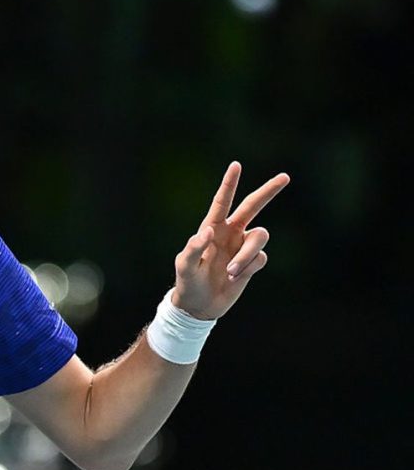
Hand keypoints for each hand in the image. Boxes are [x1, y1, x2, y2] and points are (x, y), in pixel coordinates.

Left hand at [171, 162, 289, 319]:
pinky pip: (260, 258)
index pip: (222, 201)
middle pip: (253, 206)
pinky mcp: (252, 263)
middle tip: (285, 177)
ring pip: (260, 237)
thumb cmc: (187, 281)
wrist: (199, 305)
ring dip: (246, 254)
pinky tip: (234, 277)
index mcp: (212, 227)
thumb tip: (208, 232)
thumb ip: (193, 248)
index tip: (236, 165)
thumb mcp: (184, 266)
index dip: (229, 184)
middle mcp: (231, 232)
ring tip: (229, 271)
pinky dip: (248, 267)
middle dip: (268, 191)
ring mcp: (242, 247)